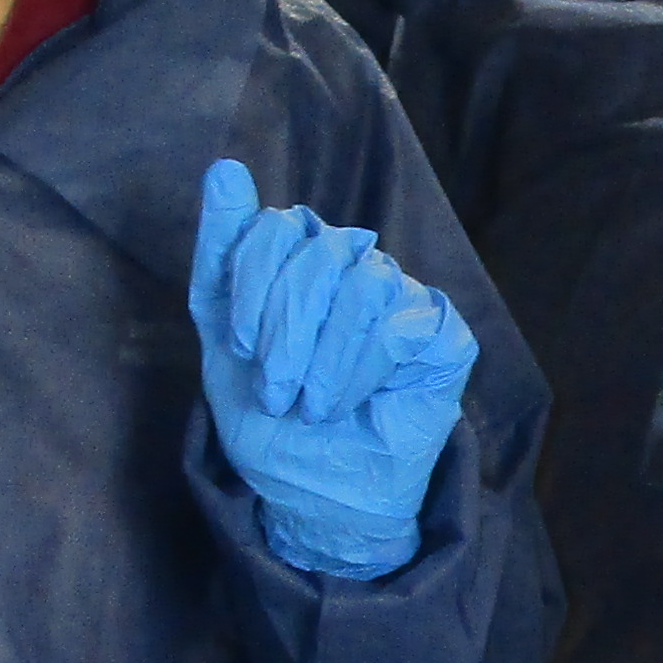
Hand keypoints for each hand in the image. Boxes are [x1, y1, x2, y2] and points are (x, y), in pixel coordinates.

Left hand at [189, 157, 479, 580]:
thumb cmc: (270, 420)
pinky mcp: (440, 333)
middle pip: (319, 252)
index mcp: (302, 258)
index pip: (278, 226)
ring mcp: (401, 296)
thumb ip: (222, 251)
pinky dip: (359, 371)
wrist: (314, 496)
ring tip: (312, 406)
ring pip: (363, 284)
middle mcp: (355, 266)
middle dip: (286, 330)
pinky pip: (400, 324)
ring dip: (322, 358)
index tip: (243, 347)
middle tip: (276, 391)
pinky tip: (349, 403)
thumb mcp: (222, 335)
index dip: (255, 284)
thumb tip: (223, 166)